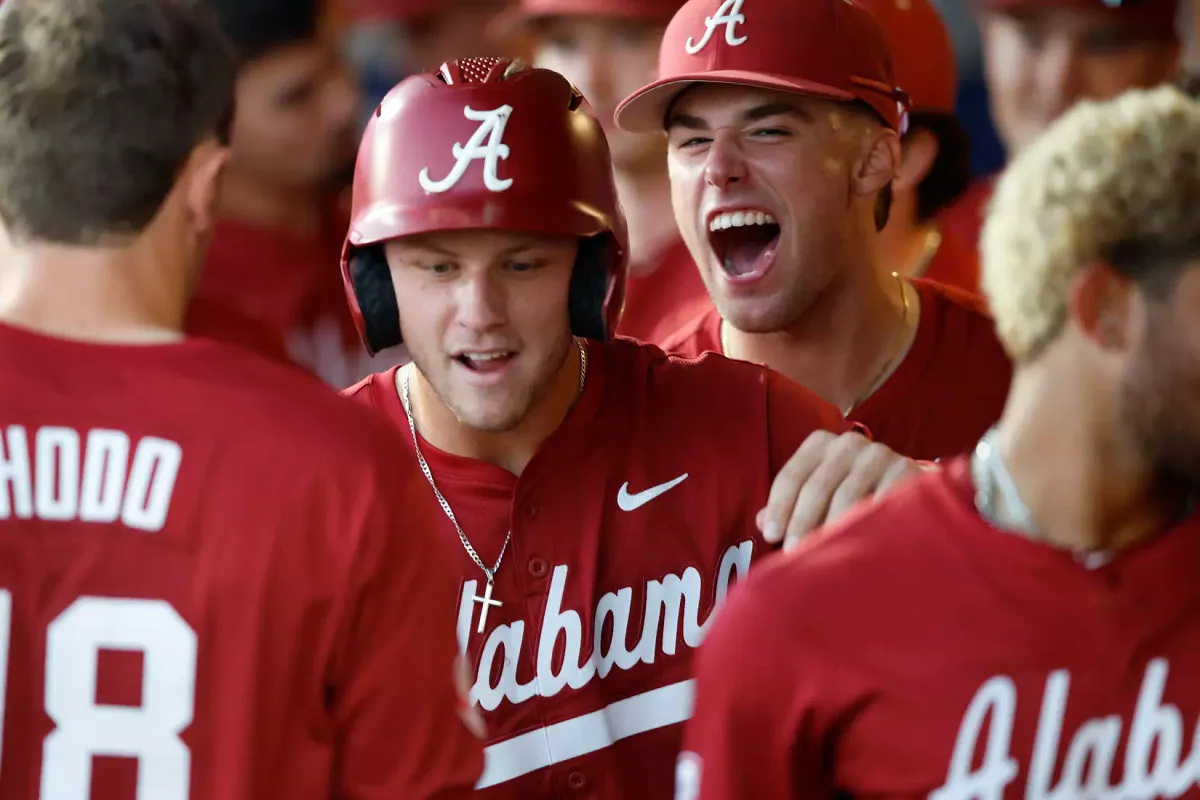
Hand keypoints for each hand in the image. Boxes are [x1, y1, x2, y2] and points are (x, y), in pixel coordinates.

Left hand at [759, 430, 929, 550]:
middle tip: (794, 553)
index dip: (779, 507)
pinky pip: (880, 504)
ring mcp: (879, 455)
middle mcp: (849, 443)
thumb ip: (791, 504)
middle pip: (817, 487)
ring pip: (847, 497)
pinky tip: (858, 546)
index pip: (792, 476)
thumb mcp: (819, 491)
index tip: (771, 535)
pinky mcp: (906, 471)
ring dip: (831, 529)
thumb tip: (761, 521)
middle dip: (802, 522)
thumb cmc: (852, 491)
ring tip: (823, 556)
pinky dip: (866, 527)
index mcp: (821, 443)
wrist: (908, 486)